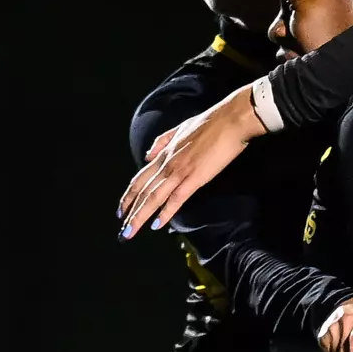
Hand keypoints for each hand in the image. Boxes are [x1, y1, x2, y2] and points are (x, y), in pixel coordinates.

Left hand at [118, 86, 265, 237]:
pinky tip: (157, 224)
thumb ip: (162, 142)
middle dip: (130, 213)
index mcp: (164, 153)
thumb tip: (148, 155)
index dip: (129, 196)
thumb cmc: (210, 122)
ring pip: (154, 197)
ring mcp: (180, 171)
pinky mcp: (195, 177)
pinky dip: (166, 212)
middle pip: (143, 192)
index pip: (140, 178)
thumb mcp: (180, 129)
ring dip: (140, 216)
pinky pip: (176, 198)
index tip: (121, 210)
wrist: (231, 119)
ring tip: (130, 232)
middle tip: (122, 231)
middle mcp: (167, 163)